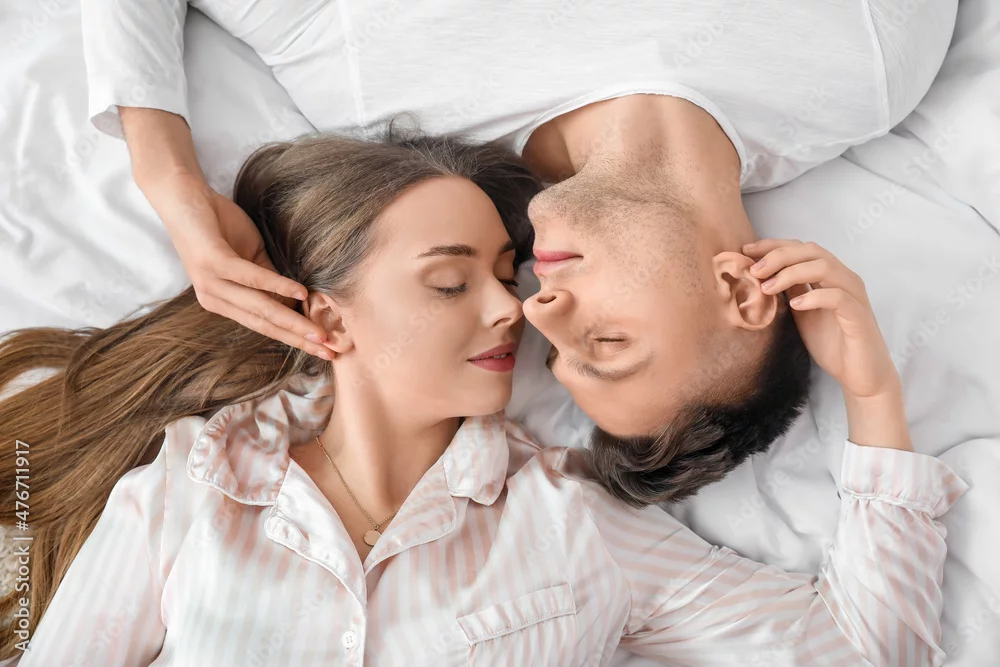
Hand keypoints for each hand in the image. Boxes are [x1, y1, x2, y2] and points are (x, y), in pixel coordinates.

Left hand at [143, 172, 333, 360]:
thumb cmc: (218, 226)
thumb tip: (297, 301)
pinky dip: (277, 286)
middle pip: (264, 325)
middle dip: (298, 340)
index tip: (324, 350)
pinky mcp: (212, 262)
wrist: (182, 197)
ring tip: (318, 333)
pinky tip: (299, 292)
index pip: (264, 326)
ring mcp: (211, 282)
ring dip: (292, 322)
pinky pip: (250, 277)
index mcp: (223, 301)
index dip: (294, 338)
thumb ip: (269, 280)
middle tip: (329, 353)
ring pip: (259, 308)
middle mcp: (215, 298)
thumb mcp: (250, 257)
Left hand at [743, 239, 897, 398]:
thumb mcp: (802, 313)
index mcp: (831, 276)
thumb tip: (762, 274)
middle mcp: (845, 280)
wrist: (859, 374)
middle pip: (812, 251)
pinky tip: (794, 305)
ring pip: (825, 267)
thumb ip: (790, 291)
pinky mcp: (858, 316)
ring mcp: (854, 296)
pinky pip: (838, 297)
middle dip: (779, 256)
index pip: (802, 248)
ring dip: (791, 273)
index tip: (746, 250)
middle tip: (754, 270)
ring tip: (768, 288)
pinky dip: (814, 297)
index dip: (774, 245)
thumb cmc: (831, 343)